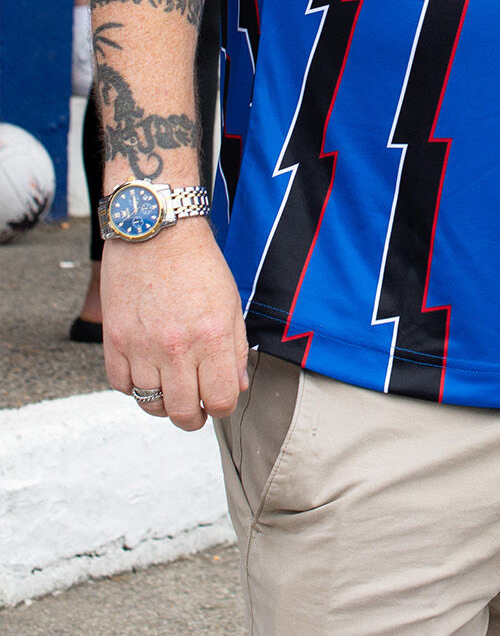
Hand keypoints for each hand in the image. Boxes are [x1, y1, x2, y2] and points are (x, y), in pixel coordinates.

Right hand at [102, 221, 248, 431]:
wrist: (157, 231)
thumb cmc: (197, 262)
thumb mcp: (230, 302)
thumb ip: (236, 348)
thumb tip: (237, 386)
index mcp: (212, 336)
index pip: (221, 400)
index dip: (223, 407)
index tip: (220, 400)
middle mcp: (176, 347)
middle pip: (184, 412)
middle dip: (195, 417)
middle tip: (196, 408)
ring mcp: (142, 346)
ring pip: (151, 404)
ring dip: (164, 403)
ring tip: (171, 389)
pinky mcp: (114, 340)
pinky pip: (122, 386)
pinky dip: (135, 387)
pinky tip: (146, 372)